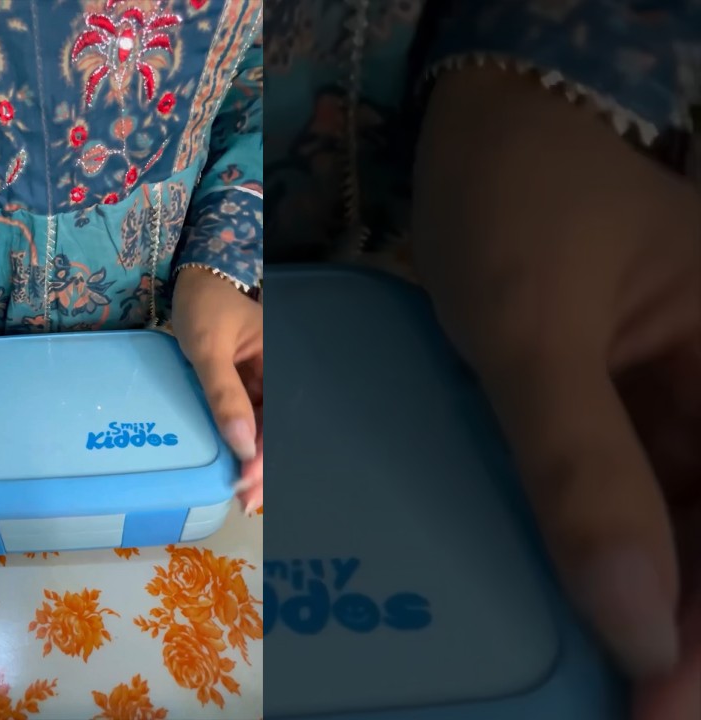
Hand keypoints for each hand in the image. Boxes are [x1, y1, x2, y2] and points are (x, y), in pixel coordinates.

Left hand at [172, 267, 263, 512]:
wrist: (194, 280)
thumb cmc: (204, 305)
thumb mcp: (208, 348)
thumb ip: (223, 394)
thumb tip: (239, 444)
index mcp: (282, 362)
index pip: (283, 418)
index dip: (269, 454)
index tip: (249, 479)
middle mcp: (278, 374)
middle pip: (278, 428)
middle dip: (263, 465)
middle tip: (244, 500)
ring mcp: (263, 380)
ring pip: (264, 428)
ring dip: (252, 459)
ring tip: (239, 492)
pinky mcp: (246, 384)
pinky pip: (248, 418)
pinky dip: (240, 443)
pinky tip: (231, 464)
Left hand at [414, 69, 699, 719]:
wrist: (486, 131)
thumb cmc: (520, 205)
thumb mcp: (536, 332)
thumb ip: (583, 469)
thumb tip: (637, 619)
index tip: (666, 699)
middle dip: (689, 635)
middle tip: (629, 709)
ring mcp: (682, 408)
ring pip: (682, 531)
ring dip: (647, 606)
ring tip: (600, 681)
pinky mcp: (624, 410)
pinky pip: (629, 498)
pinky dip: (601, 554)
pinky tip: (570, 603)